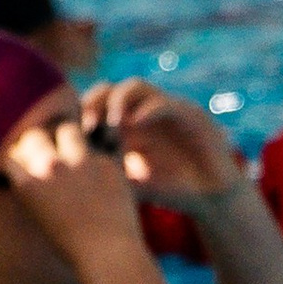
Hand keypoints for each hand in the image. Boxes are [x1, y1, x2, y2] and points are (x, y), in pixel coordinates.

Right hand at [0, 105, 156, 266]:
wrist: (109, 252)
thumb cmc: (73, 248)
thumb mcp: (42, 220)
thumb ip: (37, 193)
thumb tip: (40, 177)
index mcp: (28, 186)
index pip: (12, 158)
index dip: (19, 161)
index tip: (25, 165)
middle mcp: (50, 167)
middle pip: (35, 136)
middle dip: (39, 142)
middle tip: (48, 150)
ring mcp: (79, 160)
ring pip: (67, 130)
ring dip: (68, 138)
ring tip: (75, 150)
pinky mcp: (106, 161)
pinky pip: (98, 150)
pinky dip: (98, 159)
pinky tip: (103, 175)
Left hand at [79, 78, 247, 210]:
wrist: (211, 197)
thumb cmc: (169, 189)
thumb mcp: (130, 183)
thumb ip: (106, 172)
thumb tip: (71, 175)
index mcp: (128, 123)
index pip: (98, 101)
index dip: (82, 110)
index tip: (71, 130)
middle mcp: (144, 110)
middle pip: (112, 88)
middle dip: (96, 100)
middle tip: (86, 121)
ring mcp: (167, 108)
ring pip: (137, 86)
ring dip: (120, 100)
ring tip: (111, 122)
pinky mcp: (190, 113)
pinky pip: (166, 102)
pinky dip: (149, 109)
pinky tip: (135, 124)